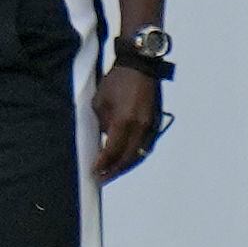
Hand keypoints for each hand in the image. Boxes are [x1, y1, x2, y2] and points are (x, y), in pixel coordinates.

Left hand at [93, 65, 165, 181]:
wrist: (140, 68)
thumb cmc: (116, 81)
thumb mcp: (99, 101)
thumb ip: (102, 123)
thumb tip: (104, 139)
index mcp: (124, 121)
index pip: (113, 150)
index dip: (103, 163)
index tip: (94, 172)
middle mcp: (140, 127)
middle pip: (128, 157)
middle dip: (114, 170)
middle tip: (101, 178)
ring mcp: (149, 126)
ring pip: (138, 154)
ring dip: (125, 165)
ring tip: (111, 173)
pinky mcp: (153, 124)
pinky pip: (144, 146)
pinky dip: (134, 156)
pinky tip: (124, 160)